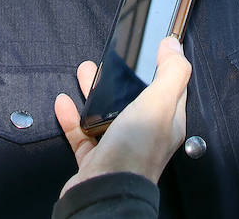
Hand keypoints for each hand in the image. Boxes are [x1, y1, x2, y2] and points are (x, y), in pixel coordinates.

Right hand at [55, 35, 190, 195]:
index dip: (162, 64)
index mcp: (166, 121)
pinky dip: (72, 116)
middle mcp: (144, 134)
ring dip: (95, 90)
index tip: (152, 45)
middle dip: (121, 76)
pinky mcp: (95, 157)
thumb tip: (174, 45)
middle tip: (110, 56)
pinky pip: (82, 132)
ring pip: (107, 112)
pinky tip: (64, 102)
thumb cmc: (134, 153)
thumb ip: (170, 73)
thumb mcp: (158, 104)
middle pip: (134, 97)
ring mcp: (119, 146)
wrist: (104, 192)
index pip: (170, 87)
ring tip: (84, 71)